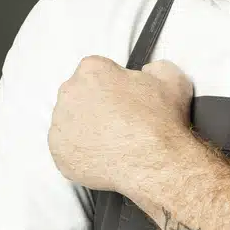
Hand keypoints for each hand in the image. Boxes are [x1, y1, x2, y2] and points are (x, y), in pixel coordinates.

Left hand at [48, 56, 193, 194]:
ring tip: (111, 141)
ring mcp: (60, 124)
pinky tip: (101, 155)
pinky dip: (79, 152)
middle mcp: (70, 92)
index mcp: (92, 70)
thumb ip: (154, 68)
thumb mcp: (171, 79)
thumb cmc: (160, 121)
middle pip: (78, 94)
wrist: (154, 161)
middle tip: (117, 122)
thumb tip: (147, 72)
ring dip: (85, 128)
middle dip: (94, 105)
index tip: (122, 99)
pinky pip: (65, 148)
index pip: (96, 71)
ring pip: (70, 122)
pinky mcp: (58, 151)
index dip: (111, 85)